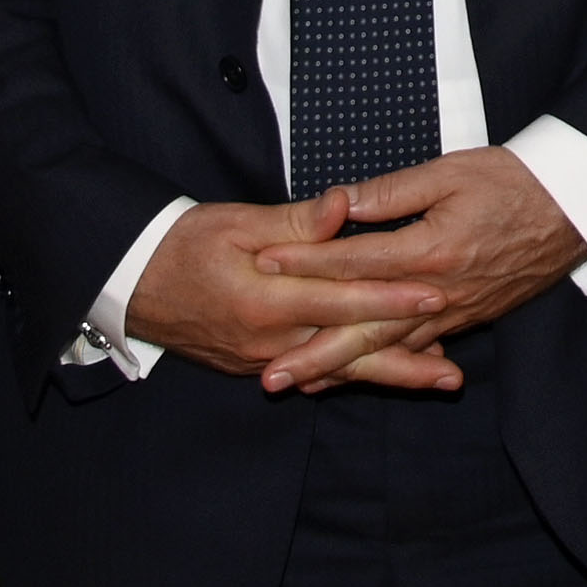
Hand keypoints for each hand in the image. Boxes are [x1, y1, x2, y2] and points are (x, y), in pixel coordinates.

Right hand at [122, 193, 448, 394]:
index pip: (344, 300)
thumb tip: (341, 206)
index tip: (438, 292)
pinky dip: (353, 374)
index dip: (393, 297)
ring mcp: (263, 359)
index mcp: (267, 301)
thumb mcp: (235, 223)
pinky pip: (316, 372)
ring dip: (389, 375)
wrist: (132, 284)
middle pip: (350, 352)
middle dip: (406, 360)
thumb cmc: (184, 244)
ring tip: (438, 380)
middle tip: (454, 372)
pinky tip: (385, 373)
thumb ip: (294, 221)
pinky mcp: (257, 365)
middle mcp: (270, 341)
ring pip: (338, 370)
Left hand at [249, 146, 586, 390]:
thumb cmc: (514, 180)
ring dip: (343, 369)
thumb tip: (340, 201)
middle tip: (270, 376)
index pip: (354, 262)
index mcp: (430, 249)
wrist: (576, 207)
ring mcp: (456, 312)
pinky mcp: (469, 318)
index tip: (264, 266)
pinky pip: (419, 350)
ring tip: (300, 386)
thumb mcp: (451, 172)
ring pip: (390, 348)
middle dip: (314, 353)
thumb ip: (392, 191)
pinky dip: (387, 367)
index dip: (306, 263)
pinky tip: (362, 377)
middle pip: (365, 328)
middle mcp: (439, 292)